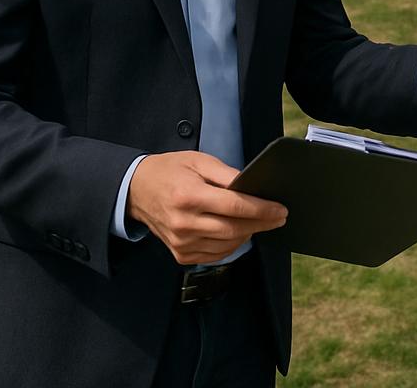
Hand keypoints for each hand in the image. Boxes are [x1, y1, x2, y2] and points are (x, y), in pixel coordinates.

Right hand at [127, 151, 286, 264]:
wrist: (136, 190)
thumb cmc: (170, 170)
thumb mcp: (199, 161)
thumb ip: (227, 174)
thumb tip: (252, 186)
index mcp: (189, 196)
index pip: (234, 207)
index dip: (261, 209)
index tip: (280, 209)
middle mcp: (184, 223)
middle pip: (233, 229)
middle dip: (261, 224)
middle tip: (279, 217)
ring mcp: (181, 242)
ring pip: (226, 245)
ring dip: (248, 235)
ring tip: (261, 222)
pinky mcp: (179, 254)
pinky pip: (213, 255)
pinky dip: (231, 246)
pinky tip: (240, 233)